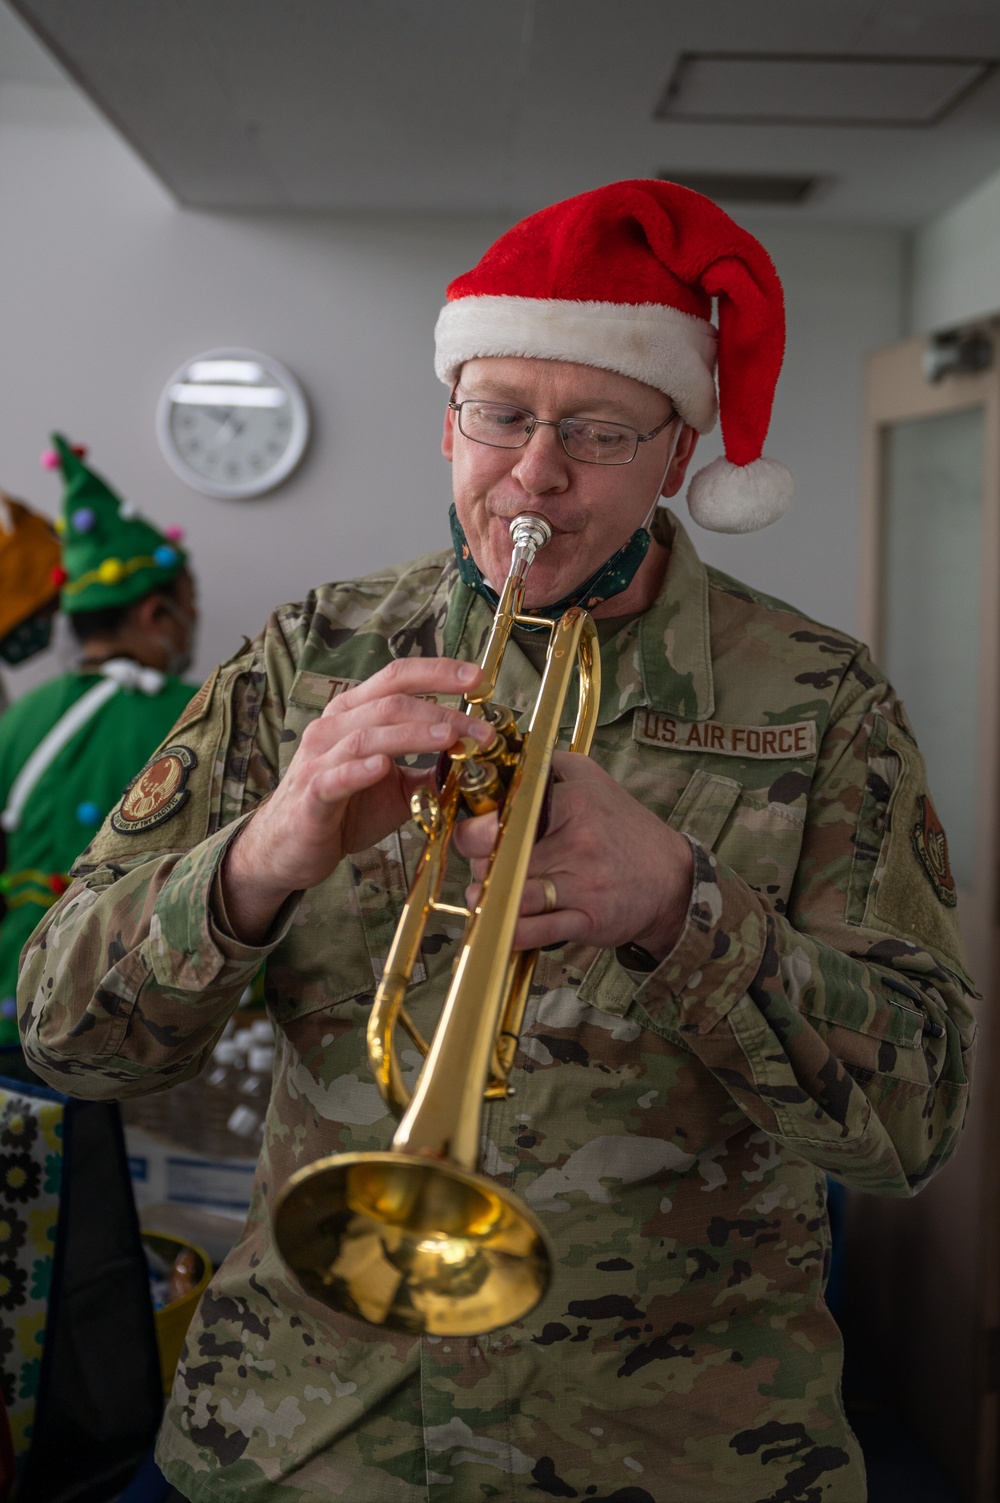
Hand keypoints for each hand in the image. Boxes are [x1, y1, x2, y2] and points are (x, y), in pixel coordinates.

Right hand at [222, 657, 493, 942]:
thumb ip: (429, 772)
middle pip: (391, 703)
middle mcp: (334, 726)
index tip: (479, 677)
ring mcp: (319, 758)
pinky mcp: (311, 793)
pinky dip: (361, 769)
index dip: (438, 672)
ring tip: (449, 737)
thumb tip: (474, 763)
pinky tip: (384, 767)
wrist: (289, 846)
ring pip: (369, 735)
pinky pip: (336, 776)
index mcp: (354, 713)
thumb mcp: (395, 788)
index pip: (397, 678)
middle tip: (481, 729)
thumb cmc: (343, 810)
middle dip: (441, 711)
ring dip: (414, 735)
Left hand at [452, 750, 692, 960]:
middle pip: (501, 854)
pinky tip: (499, 924)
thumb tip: (509, 756)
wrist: (672, 879)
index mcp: (572, 803)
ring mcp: (580, 884)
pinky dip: (509, 933)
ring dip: (488, 897)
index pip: (508, 811)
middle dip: (479, 861)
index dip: (477, 825)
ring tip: (484, 892)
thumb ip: (550, 763)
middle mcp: (575, 842)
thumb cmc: (626, 829)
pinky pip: (534, 931)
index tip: (472, 832)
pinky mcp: (586, 920)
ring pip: (512, 892)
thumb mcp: (594, 780)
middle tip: (482, 863)